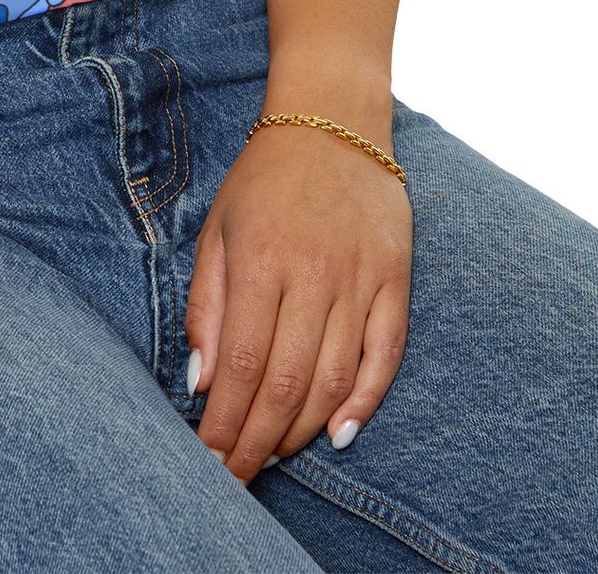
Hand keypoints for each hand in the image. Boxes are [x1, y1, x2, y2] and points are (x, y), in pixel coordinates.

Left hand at [185, 119, 412, 480]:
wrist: (332, 121)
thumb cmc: (264, 180)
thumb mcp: (217, 230)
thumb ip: (207, 306)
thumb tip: (202, 381)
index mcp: (260, 260)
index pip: (242, 364)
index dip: (226, 421)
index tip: (209, 458)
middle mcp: (313, 274)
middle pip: (286, 382)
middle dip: (258, 440)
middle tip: (238, 476)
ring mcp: (359, 278)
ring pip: (334, 378)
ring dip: (302, 429)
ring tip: (275, 455)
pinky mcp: (396, 279)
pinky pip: (385, 355)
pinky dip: (365, 401)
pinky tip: (339, 433)